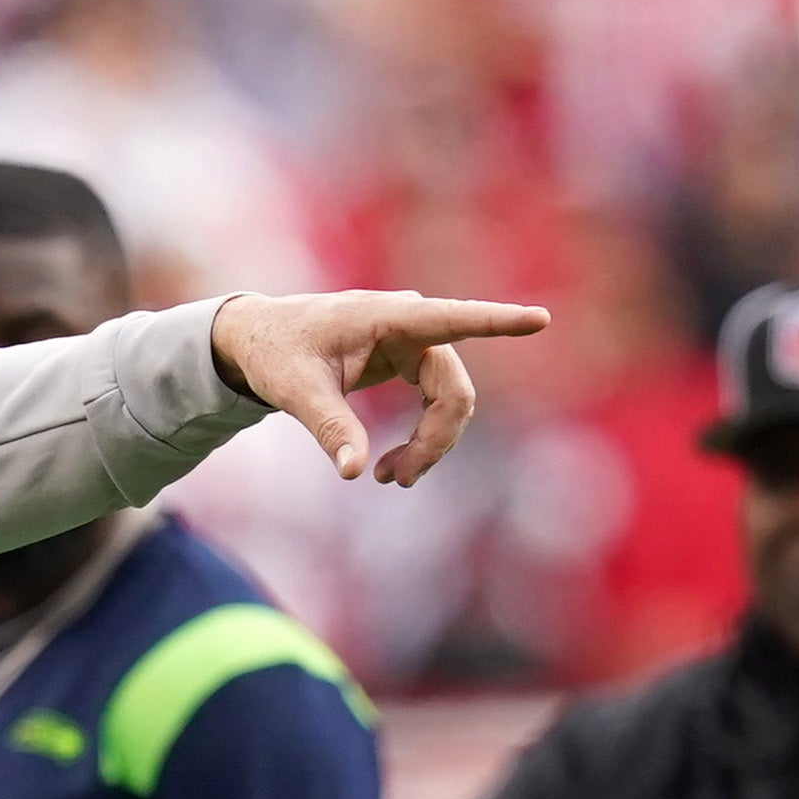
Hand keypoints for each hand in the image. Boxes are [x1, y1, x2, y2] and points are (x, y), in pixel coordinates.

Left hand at [209, 288, 552, 488]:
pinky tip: (394, 465)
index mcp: (388, 316)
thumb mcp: (295, 389)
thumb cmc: (276, 352)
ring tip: (391, 479)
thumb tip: (355, 472)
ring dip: (431, 445)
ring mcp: (414, 343)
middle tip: (396, 483)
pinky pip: (436, 402)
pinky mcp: (409, 360)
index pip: (453, 318)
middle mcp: (411, 324)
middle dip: (436, 441)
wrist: (259, 339)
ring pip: (450, 401)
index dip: (497, 321)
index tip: (539, 319)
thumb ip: (328, 426)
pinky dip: (423, 438)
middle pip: (453, 390)